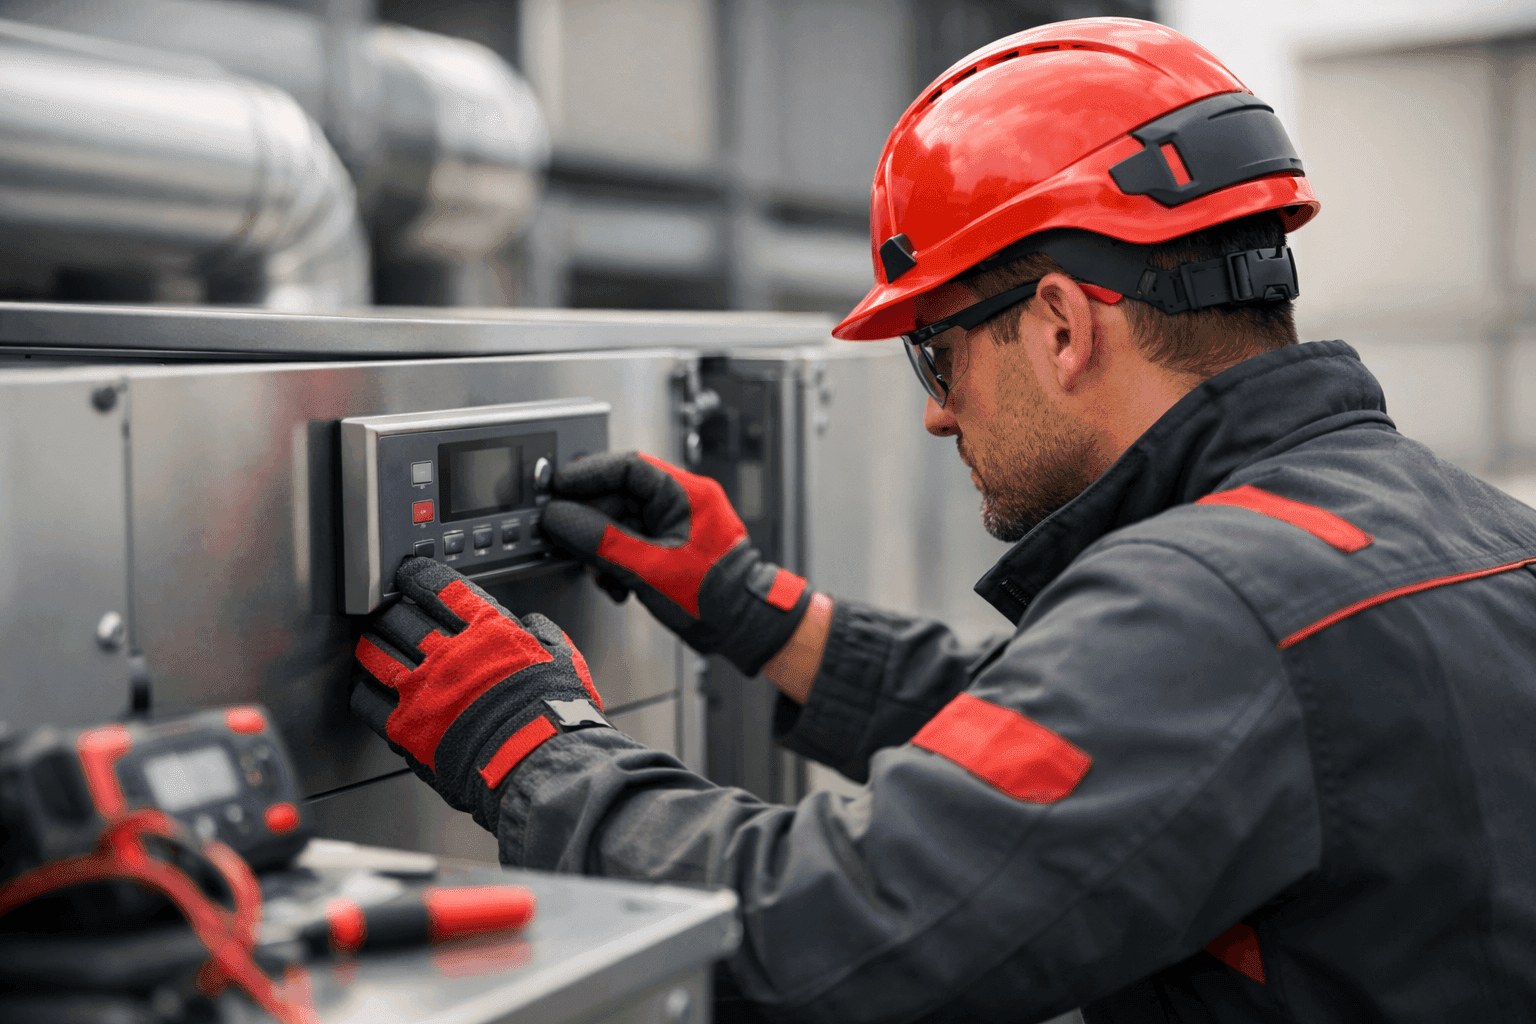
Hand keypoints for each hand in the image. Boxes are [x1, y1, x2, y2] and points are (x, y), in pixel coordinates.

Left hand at [351, 558, 608, 829]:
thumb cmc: (555, 716)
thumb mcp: (564, 661)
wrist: (536, 761)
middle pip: (401, 617)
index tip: (408, 575)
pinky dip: (363, 690)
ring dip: (371, 645)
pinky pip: (367, 700)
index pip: (440, 588)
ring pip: (377, 653)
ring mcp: (423, 688)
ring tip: (369, 643)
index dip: (417, 576)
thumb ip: (544, 637)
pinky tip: (365, 688)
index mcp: (488, 629)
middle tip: (385, 612)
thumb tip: (536, 626)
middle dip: (390, 612)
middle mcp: (449, 652)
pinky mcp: (405, 726)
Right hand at [540, 451, 812, 675]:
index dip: (587, 475)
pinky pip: (631, 542)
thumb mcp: (648, 569)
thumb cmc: (716, 598)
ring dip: (603, 548)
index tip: (557, 488)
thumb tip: (560, 517)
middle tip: (568, 537)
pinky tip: (616, 585)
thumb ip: (601, 541)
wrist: (743, 628)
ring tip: (601, 573)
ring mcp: (676, 525)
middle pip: (620, 495)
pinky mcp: (670, 547)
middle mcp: (683, 502)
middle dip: (592, 521)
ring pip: (622, 522)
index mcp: (686, 493)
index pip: (627, 467)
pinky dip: (616, 561)